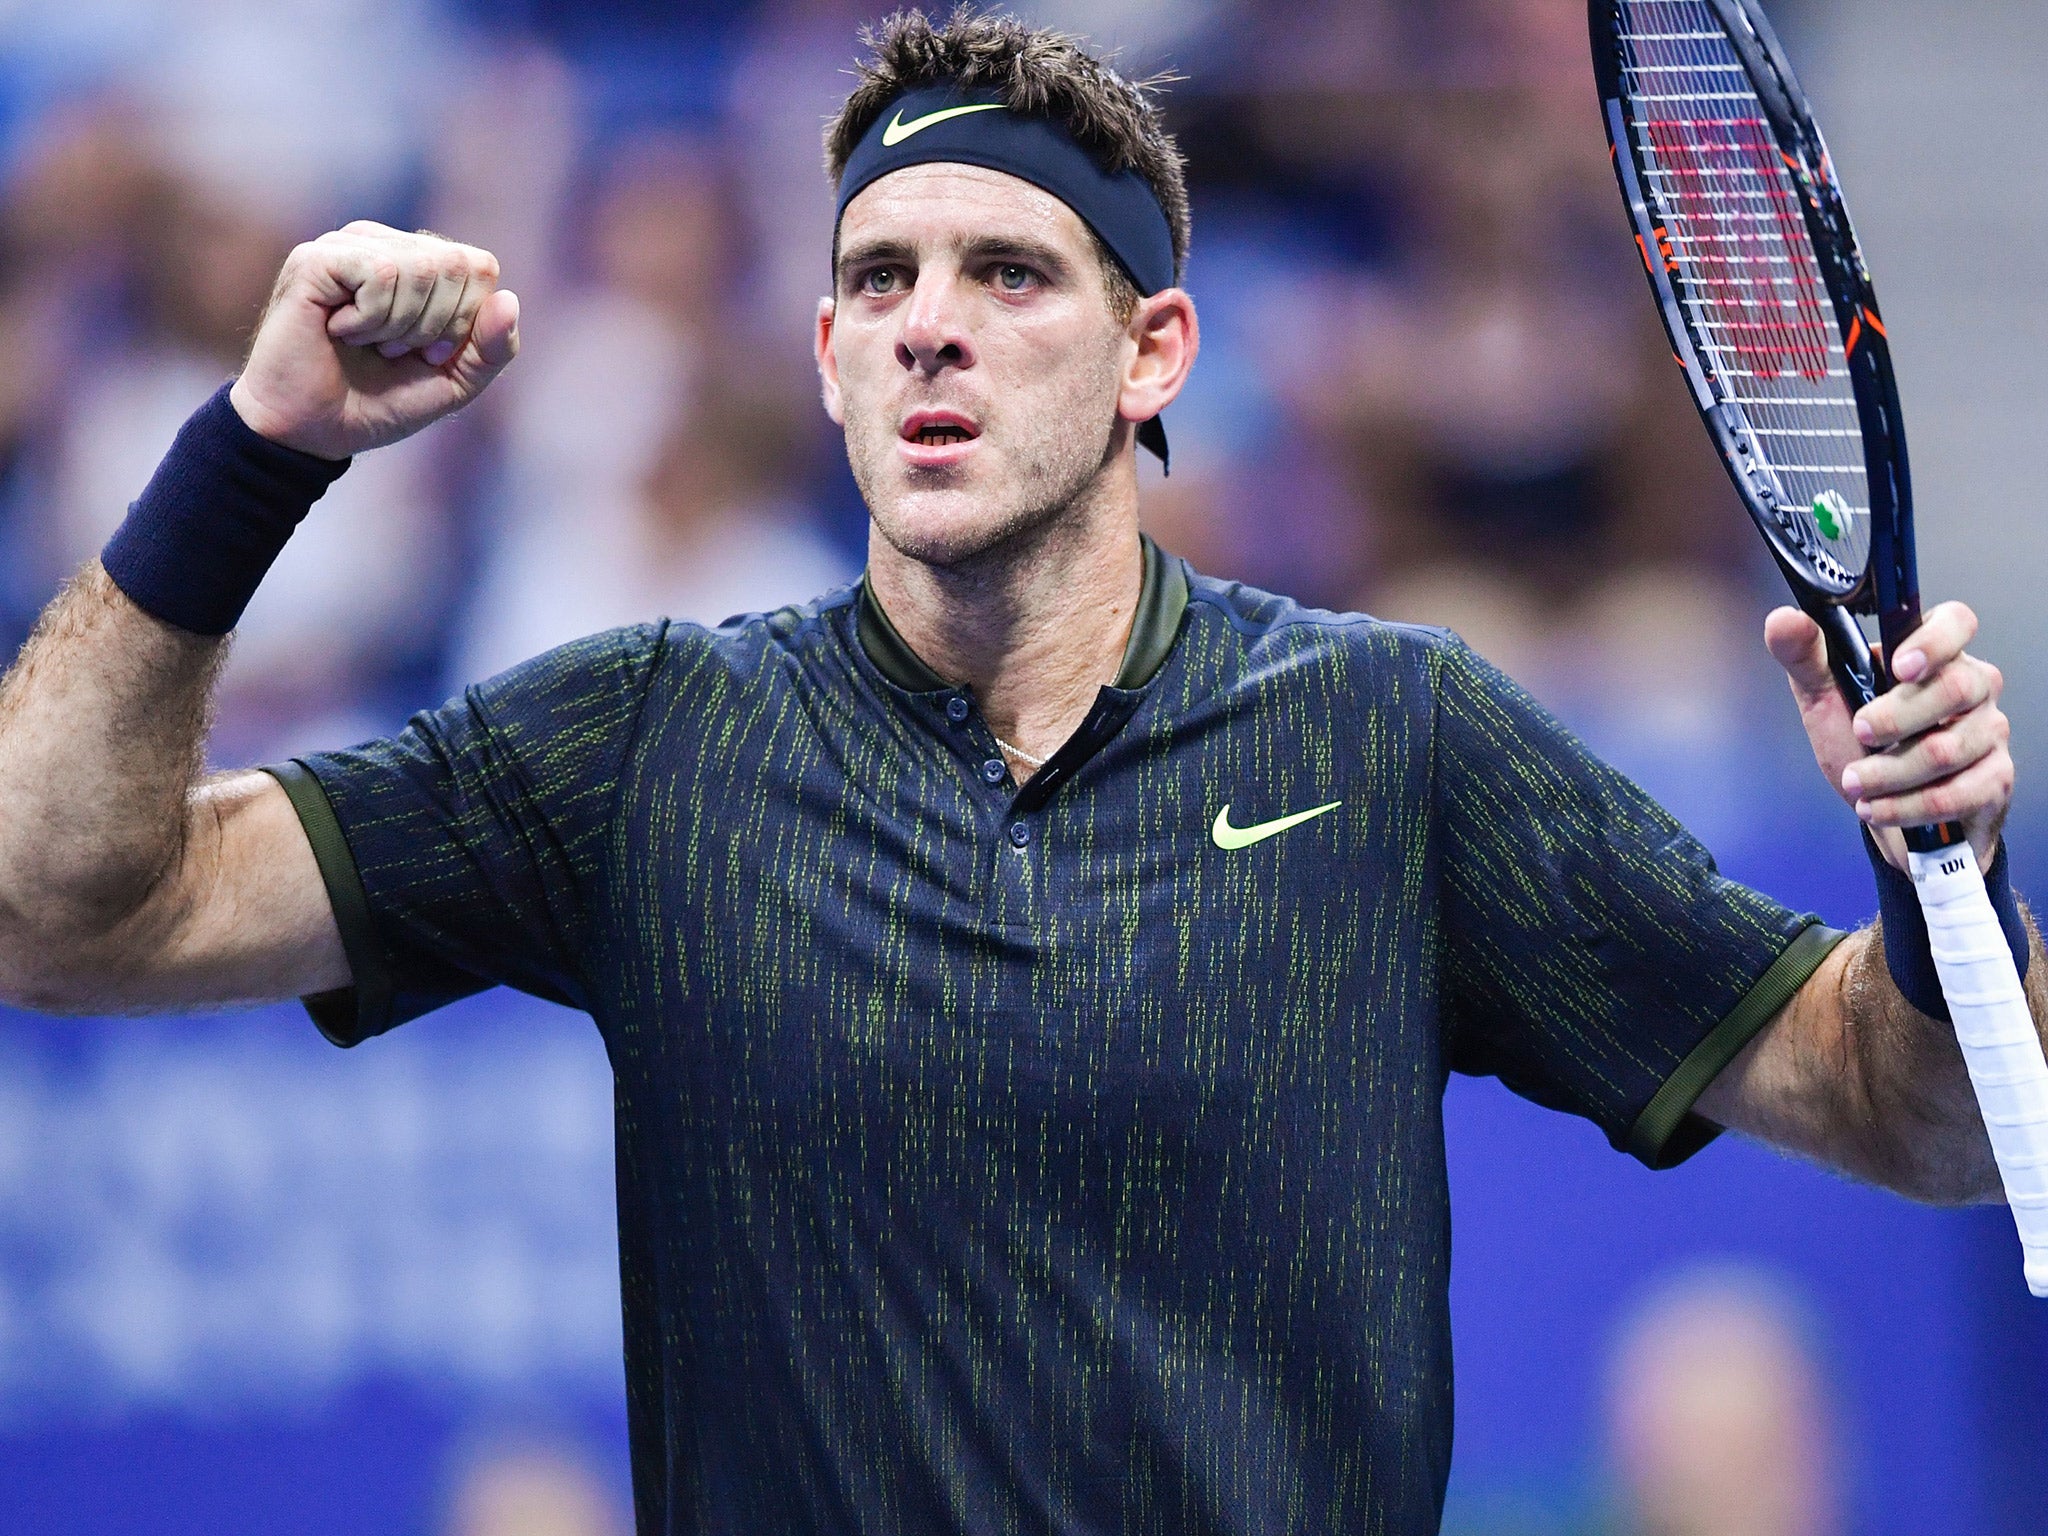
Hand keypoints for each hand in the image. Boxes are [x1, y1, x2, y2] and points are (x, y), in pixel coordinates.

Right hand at [229, 221, 519, 460]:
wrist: (312, 430)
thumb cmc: (378, 402)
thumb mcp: (455, 382)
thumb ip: (493, 348)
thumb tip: (508, 299)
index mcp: (420, 263)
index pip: (480, 267)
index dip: (465, 322)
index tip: (427, 353)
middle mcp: (385, 244)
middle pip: (457, 264)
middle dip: (435, 325)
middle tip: (392, 350)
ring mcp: (347, 246)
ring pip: (422, 267)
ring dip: (400, 326)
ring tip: (365, 343)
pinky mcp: (316, 258)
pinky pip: (382, 274)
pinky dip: (371, 320)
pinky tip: (339, 331)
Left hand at [1767, 602, 2011, 867]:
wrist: (1880, 807)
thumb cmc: (1858, 743)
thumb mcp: (1823, 697)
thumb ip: (1804, 657)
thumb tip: (1785, 620)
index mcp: (1933, 655)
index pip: (1957, 622)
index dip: (1935, 640)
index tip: (1900, 667)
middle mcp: (1972, 686)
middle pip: (1955, 688)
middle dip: (1895, 719)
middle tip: (1859, 734)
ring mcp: (1989, 731)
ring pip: (1947, 749)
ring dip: (1889, 773)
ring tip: (1856, 782)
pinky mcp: (1995, 778)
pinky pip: (1957, 794)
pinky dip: (1905, 805)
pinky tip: (1878, 806)